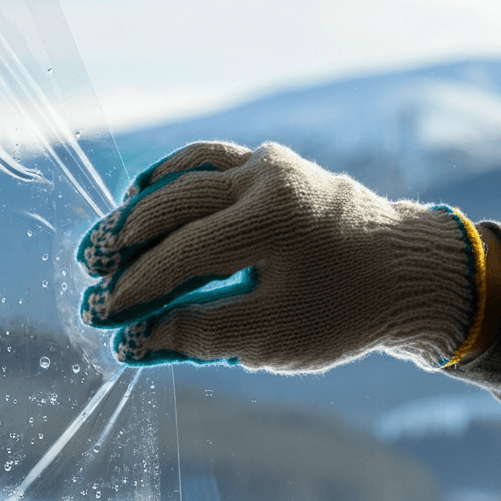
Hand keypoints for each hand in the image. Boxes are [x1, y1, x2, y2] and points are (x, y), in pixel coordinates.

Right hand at [78, 141, 484, 372]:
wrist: (409, 273)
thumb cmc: (345, 312)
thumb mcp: (275, 337)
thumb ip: (201, 334)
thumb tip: (136, 339)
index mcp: (272, 221)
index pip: (182, 254)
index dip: (137, 289)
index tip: (104, 316)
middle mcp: (267, 178)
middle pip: (174, 206)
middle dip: (126, 242)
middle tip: (91, 270)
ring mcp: (270, 163)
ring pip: (186, 174)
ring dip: (142, 206)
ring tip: (109, 237)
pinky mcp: (273, 163)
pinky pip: (209, 161)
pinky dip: (172, 179)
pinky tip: (144, 198)